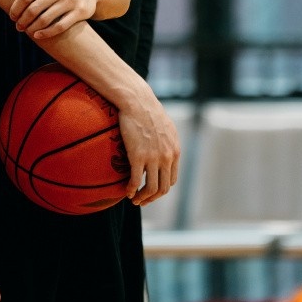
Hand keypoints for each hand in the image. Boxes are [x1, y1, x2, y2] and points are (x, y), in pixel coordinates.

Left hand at [9, 0, 98, 37]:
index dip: (16, 7)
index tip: (12, 15)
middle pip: (35, 8)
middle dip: (23, 20)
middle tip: (17, 26)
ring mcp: (73, 0)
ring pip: (46, 19)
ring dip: (32, 27)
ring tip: (26, 30)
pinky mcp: (80, 12)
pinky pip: (60, 26)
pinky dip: (47, 33)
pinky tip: (37, 35)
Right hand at [118, 86, 179, 204]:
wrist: (137, 101)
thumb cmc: (148, 110)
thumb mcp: (166, 127)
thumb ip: (167, 143)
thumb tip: (163, 152)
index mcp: (175, 150)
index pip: (172, 179)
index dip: (161, 189)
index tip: (151, 190)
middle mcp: (167, 157)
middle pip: (163, 188)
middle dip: (152, 198)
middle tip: (142, 200)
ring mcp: (153, 157)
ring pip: (151, 188)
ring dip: (143, 198)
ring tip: (134, 199)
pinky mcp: (138, 156)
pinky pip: (136, 181)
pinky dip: (132, 190)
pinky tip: (126, 191)